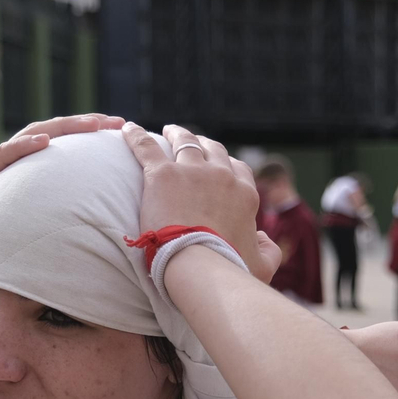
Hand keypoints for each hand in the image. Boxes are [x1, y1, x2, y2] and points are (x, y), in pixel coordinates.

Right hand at [0, 114, 126, 277]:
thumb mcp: (33, 228)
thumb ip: (57, 220)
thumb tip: (98, 231)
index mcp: (30, 172)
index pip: (65, 146)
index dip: (92, 137)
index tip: (125, 134)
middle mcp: (14, 160)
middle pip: (54, 133)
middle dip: (86, 124)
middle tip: (118, 122)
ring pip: (32, 135)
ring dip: (63, 128)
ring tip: (91, 124)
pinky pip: (2, 156)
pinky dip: (23, 147)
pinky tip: (43, 142)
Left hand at [121, 123, 280, 282]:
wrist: (200, 266)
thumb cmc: (229, 269)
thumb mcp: (261, 266)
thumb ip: (269, 251)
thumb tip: (263, 238)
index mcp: (244, 195)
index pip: (238, 169)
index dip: (227, 165)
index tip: (218, 166)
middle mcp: (221, 176)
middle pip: (212, 149)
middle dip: (203, 143)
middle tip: (192, 143)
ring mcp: (192, 172)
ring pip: (184, 142)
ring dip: (176, 134)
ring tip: (168, 131)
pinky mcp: (162, 175)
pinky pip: (147, 146)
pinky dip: (136, 136)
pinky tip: (128, 129)